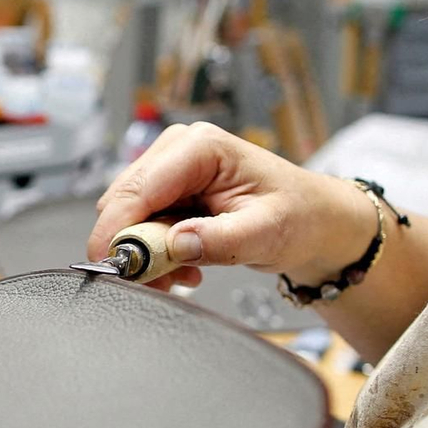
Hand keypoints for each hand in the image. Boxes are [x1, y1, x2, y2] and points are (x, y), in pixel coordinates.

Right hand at [88, 123, 374, 289]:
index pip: (138, 189)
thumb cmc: (299, 216)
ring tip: (184, 274)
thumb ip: (220, 240)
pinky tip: (184, 264)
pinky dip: (155, 252)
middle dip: (134, 247)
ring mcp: (171, 170)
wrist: (314, 221)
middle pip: (123, 202)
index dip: (117, 231)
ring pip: (127, 217)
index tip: (113, 269)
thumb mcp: (266, 232)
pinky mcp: (169, 191)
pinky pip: (141, 225)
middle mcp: (178, 150)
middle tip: (164, 280)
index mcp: (200, 147)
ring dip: (147, 253)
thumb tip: (174, 244)